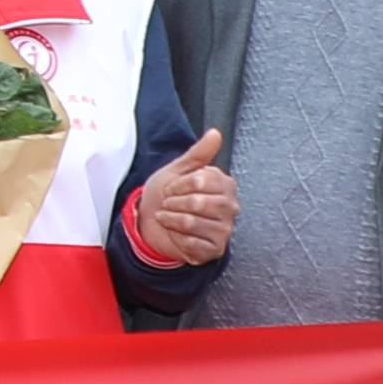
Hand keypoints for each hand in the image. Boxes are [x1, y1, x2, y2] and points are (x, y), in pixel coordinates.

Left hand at [121, 126, 237, 270]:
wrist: (152, 222)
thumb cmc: (168, 195)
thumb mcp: (179, 170)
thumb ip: (198, 153)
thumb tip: (215, 133)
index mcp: (224, 185)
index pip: (201, 181)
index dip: (178, 184)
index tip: (170, 188)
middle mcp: (230, 207)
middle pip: (198, 203)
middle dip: (173, 203)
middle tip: (168, 204)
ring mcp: (224, 230)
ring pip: (193, 223)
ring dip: (171, 220)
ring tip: (168, 217)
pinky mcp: (215, 249)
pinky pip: (192, 243)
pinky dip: (176, 238)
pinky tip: (175, 234)